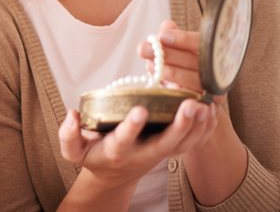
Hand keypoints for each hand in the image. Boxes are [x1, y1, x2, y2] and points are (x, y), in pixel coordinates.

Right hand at [59, 100, 214, 186]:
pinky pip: (193, 143)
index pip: (124, 140)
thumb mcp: (74, 151)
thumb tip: (71, 114)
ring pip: (184, 144)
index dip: (131, 126)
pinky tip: (212, 110)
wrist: (115, 175)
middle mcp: (142, 154)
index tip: (139, 110)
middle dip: (180, 125)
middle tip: (190, 106)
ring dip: (197, 126)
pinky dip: (205, 129)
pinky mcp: (171, 150)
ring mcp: (160, 153)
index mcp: (116, 152)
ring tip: (205, 104)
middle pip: (165, 143)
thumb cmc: (94, 156)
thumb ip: (68, 134)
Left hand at [138, 19, 222, 150]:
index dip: (182, 39)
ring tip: (148, 66)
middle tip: (143, 48)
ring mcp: (216, 93)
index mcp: (217, 54)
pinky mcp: (207, 110)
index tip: (160, 36)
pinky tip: (158, 85)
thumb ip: (174, 39)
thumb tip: (166, 25)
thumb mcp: (178, 53)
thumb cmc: (183, 71)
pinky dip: (174, 93)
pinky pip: (192, 101)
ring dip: (170, 73)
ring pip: (195, 82)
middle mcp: (220, 73)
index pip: (203, 43)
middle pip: (197, 63)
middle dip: (168, 55)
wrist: (195, 104)